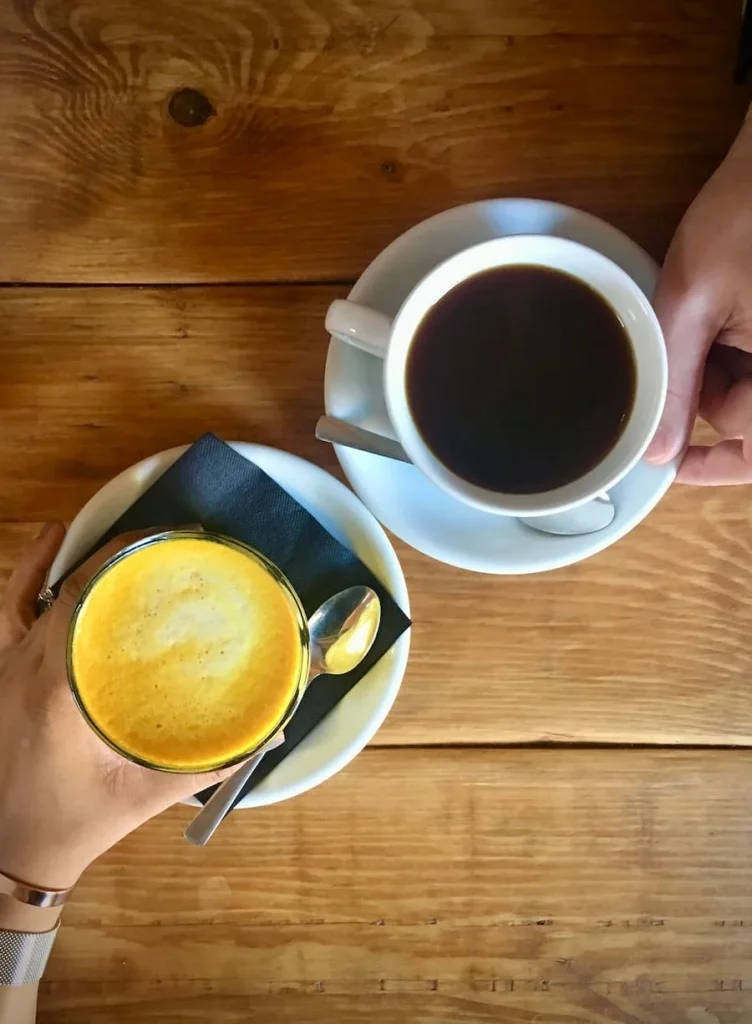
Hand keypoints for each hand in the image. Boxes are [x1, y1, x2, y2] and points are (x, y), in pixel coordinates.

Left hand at [0, 525, 234, 890]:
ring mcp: (2, 667)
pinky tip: (48, 541)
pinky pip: (6, 611)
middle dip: (119, 554)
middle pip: (70, 587)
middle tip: (167, 540)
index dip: (129, 561)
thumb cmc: (75, 824)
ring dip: (71, 557)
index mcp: (60, 689)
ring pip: (29, 591)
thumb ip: (208, 763)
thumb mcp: (145, 797)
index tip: (173, 542)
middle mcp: (24, 666)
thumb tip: (272, 732)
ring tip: (108, 532)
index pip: (90, 600)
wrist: (8, 854)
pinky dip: (25, 574)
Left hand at [646, 110, 751, 483]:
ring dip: (720, 370)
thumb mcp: (693, 301)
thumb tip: (659, 451)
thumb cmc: (745, 213)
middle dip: (708, 398)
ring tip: (700, 318)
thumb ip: (675, 382)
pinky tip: (719, 312)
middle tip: (676, 357)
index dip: (709, 464)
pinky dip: (735, 348)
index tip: (669, 464)